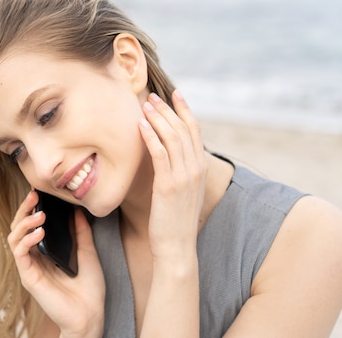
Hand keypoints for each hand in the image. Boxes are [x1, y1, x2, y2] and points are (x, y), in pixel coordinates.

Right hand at [8, 190, 104, 337]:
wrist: (90, 314)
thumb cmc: (89, 288)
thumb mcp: (88, 252)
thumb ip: (80, 232)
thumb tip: (77, 211)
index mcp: (46, 251)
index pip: (32, 224)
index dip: (32, 208)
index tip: (39, 192)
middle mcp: (35, 257)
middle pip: (18, 228)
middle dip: (24, 209)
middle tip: (34, 195)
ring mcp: (30, 267)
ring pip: (14, 238)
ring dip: (24, 222)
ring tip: (39, 214)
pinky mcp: (28, 277)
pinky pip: (20, 254)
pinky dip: (27, 239)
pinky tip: (39, 232)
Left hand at [139, 90, 206, 260]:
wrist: (177, 247)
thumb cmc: (175, 220)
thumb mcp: (184, 191)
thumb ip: (181, 171)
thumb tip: (170, 155)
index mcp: (201, 168)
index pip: (195, 130)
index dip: (184, 110)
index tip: (174, 94)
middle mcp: (196, 169)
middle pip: (184, 129)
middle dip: (168, 109)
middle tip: (153, 96)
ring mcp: (184, 177)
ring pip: (172, 137)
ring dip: (158, 118)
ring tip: (144, 106)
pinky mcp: (168, 185)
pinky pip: (160, 154)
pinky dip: (151, 136)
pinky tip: (140, 125)